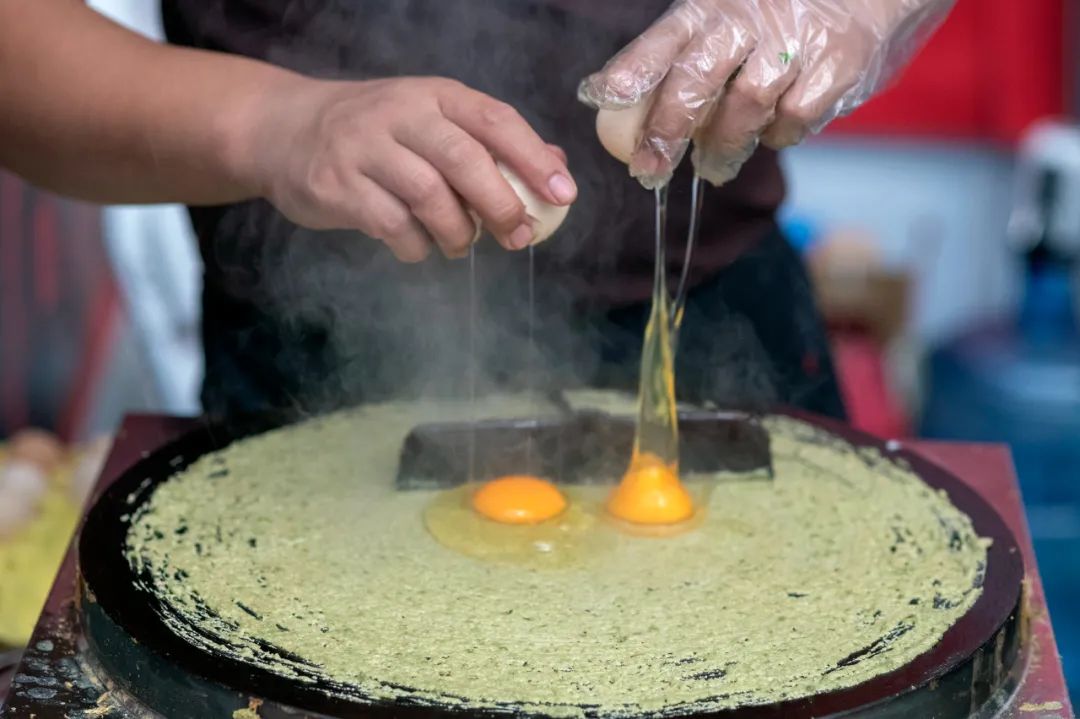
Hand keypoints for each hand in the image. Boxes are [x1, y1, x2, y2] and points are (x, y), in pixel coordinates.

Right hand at [239, 76, 576, 261]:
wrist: (285, 129)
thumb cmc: (377, 132)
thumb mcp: (432, 122)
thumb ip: (491, 144)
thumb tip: (556, 167)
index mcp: (435, 96)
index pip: (496, 121)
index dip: (534, 158)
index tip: (563, 194)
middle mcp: (401, 114)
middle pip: (464, 160)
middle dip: (500, 204)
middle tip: (516, 234)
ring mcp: (364, 148)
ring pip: (428, 197)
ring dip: (456, 233)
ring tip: (460, 243)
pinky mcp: (337, 185)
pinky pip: (392, 225)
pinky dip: (416, 246)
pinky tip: (419, 247)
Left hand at [579, 0, 954, 187]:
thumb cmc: (779, 12)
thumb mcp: (727, 16)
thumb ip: (684, 55)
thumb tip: (621, 106)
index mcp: (712, 5)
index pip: (664, 39)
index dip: (631, 70)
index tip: (599, 98)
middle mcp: (748, 19)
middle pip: (696, 79)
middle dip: (667, 131)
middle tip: (649, 170)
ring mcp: (793, 43)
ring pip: (744, 108)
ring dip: (722, 147)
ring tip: (711, 168)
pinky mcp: (835, 67)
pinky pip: (793, 119)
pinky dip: (777, 137)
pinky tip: (770, 135)